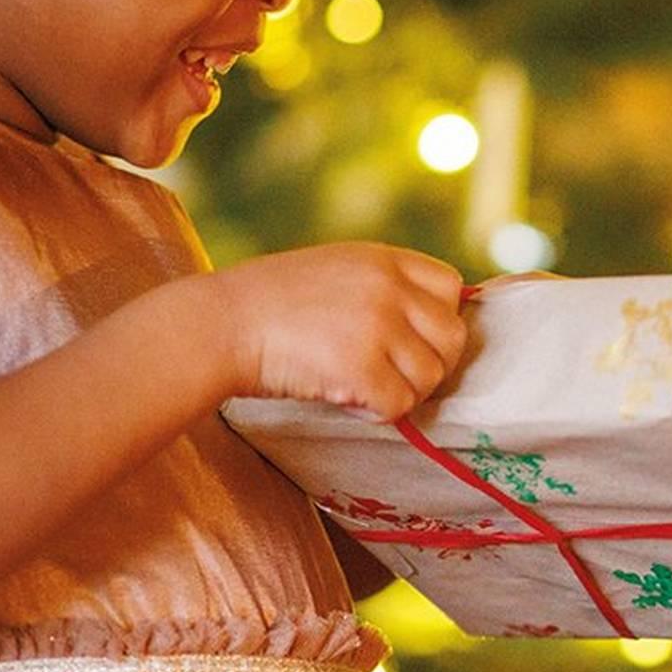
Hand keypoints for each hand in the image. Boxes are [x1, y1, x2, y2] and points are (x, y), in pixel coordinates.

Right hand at [213, 242, 467, 419]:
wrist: (220, 324)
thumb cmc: (270, 303)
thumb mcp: (337, 269)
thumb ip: (383, 286)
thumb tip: (427, 326)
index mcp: (385, 259)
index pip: (451, 287)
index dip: (437, 319)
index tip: (408, 338)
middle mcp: (390, 288)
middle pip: (452, 337)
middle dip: (427, 363)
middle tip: (389, 373)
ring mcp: (378, 327)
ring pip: (430, 377)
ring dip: (401, 390)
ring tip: (360, 385)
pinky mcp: (361, 369)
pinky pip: (399, 406)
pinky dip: (376, 412)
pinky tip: (346, 400)